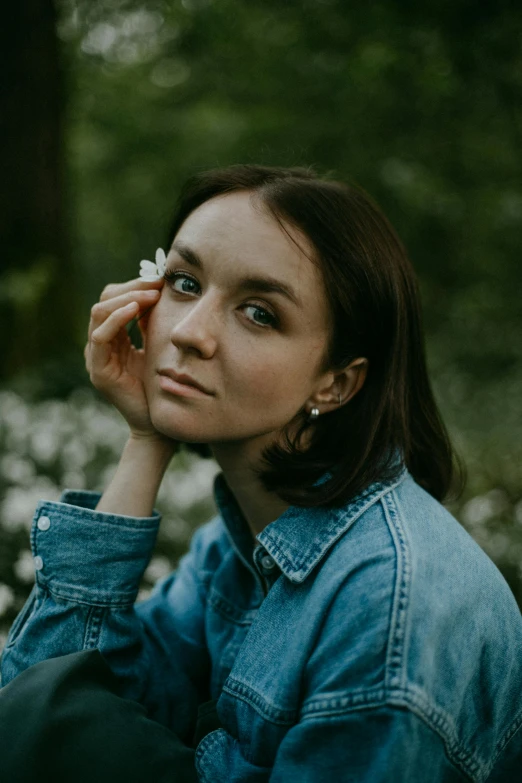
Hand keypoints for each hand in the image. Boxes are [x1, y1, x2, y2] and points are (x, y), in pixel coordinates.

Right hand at [85, 276, 164, 437]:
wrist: (158, 424)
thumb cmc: (161, 386)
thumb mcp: (158, 346)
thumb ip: (152, 322)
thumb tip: (161, 289)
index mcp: (114, 337)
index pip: (115, 299)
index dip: (135, 285)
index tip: (160, 279)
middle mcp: (100, 344)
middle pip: (104, 301)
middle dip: (131, 287)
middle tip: (157, 283)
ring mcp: (96, 357)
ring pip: (99, 313)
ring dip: (126, 298)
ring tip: (151, 294)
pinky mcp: (98, 370)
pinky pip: (100, 336)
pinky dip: (116, 318)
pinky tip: (136, 309)